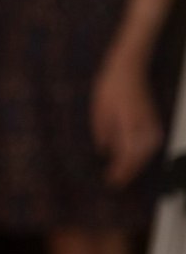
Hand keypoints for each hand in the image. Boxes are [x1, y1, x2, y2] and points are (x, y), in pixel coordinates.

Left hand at [90, 57, 163, 187]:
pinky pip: (149, 146)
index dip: (120, 171)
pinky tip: (131, 161)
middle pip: (139, 158)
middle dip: (127, 172)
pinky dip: (140, 156)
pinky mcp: (154, 123)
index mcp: (130, 124)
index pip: (127, 155)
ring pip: (146, 153)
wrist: (129, 69)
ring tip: (121, 176)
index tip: (111, 182)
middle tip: (114, 183)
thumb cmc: (110, 87)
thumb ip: (104, 133)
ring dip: (134, 166)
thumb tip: (105, 153)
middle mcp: (145, 127)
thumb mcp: (99, 110)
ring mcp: (152, 125)